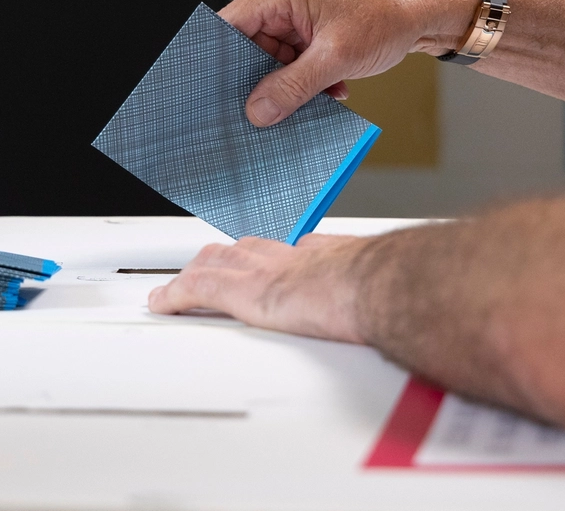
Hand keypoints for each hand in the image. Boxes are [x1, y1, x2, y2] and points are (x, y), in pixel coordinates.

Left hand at [147, 233, 373, 342]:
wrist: (381, 284)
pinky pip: (199, 288)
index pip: (287, 249)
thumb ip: (382, 296)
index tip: (266, 264)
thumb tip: (400, 316)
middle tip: (209, 269)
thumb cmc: (393, 288)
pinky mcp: (247, 291)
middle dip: (224, 260)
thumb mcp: (388, 287)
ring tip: (177, 288)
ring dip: (193, 275)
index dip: (269, 256)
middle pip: (244, 249)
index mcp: (326, 253)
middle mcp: (292, 255)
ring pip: (215, 263)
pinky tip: (163, 302)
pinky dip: (176, 295)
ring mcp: (266, 270)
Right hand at [219, 0, 475, 125]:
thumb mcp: (337, 56)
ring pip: (275, 59)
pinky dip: (311, 80)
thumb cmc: (390, 12)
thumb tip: (258, 110)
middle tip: (271, 108)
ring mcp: (300, 15)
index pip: (229, 25)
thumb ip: (293, 85)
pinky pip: (298, 62)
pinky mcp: (316, 30)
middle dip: (264, 80)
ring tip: (317, 95)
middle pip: (250, 47)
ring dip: (293, 84)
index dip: (220, 61)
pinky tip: (332, 89)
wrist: (430, 10)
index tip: (220, 94)